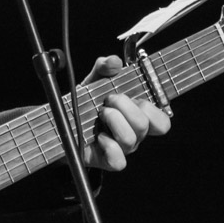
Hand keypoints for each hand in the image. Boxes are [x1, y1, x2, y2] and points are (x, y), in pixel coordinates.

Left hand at [80, 55, 170, 170]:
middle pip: (144, 125)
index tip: (133, 96)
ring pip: (131, 139)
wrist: (62, 123)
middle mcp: (133, 134)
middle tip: (108, 100)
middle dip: (124, 106)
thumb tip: (114, 62)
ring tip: (100, 113)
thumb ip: (104, 67)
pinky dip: (109, 146)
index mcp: (137, 116)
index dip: (152, 109)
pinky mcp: (107, 160)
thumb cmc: (85, 103)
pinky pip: (118, 161)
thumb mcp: (94, 80)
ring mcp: (121, 148)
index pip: (161, 122)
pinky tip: (98, 136)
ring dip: (113, 120)